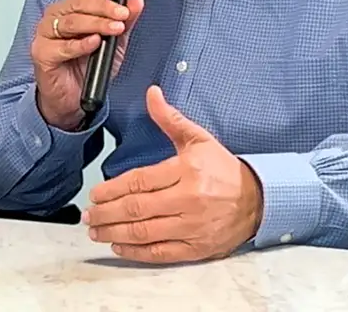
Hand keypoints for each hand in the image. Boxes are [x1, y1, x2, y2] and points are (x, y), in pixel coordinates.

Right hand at [31, 0, 144, 130]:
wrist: (73, 98)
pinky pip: (62, 46)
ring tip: (114, 28)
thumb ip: (125, 22)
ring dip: (96, 24)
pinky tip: (94, 42)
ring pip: (71, 22)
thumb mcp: (114, 43)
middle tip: (123, 14)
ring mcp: (46, 34)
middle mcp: (57, 16)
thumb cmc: (88, 67)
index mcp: (73, 8)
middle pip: (79, 3)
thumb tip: (136, 2)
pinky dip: (80, 44)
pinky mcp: (42, 53)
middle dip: (104, 7)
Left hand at [84, 86, 263, 263]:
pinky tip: (120, 246)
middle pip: (137, 208)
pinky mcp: (196, 248)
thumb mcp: (198, 139)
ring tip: (96, 231)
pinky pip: (161, 253)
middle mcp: (188, 200)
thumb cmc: (224, 170)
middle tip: (89, 215)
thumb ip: (170, 119)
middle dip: (107, 213)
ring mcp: (192, 227)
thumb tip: (152, 94)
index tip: (95, 194)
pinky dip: (137, 252)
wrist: (258, 200)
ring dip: (115, 233)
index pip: (139, 181)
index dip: (112, 189)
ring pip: (145, 232)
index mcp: (186, 171)